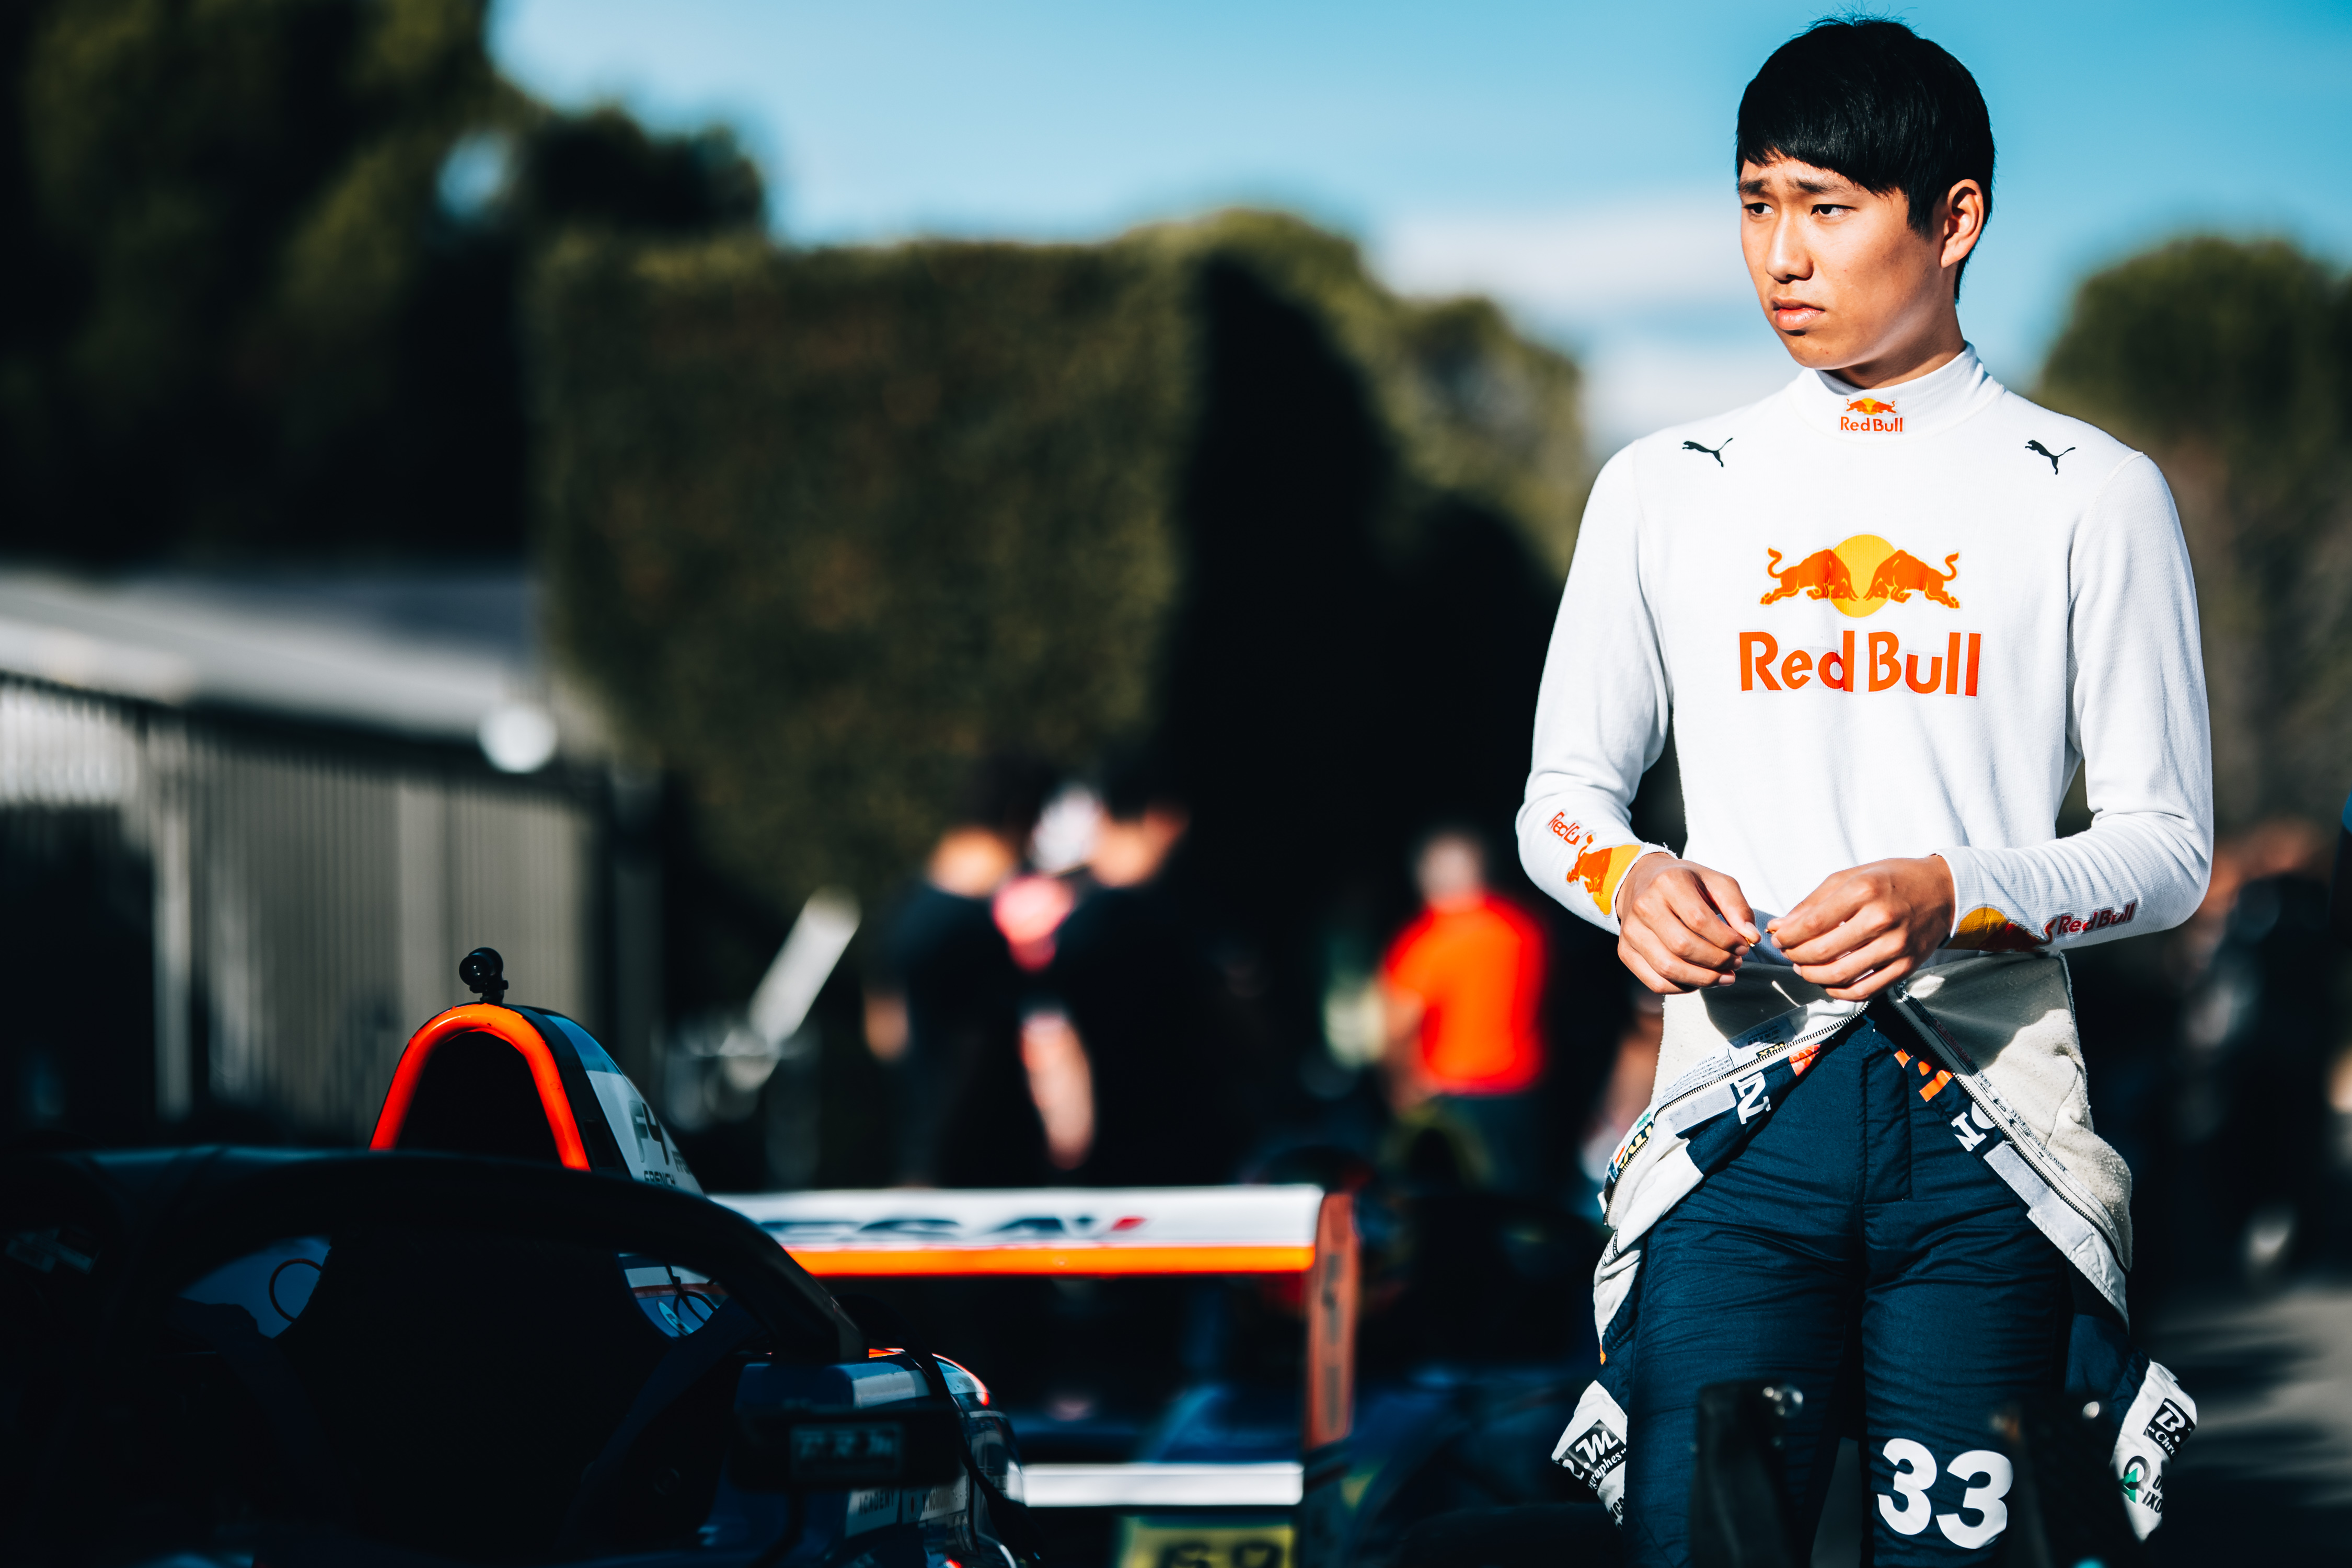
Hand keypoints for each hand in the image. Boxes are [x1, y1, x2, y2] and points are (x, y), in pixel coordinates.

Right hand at [1615, 854, 1762, 993]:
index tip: (1744, 946)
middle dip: (1717, 961)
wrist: (1642, 881)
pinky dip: (1682, 988)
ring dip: (1703, 979)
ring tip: (1724, 976)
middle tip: (1736, 963)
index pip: (1699, 920)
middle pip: (1683, 946)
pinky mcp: (1625, 952)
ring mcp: (1630, 931)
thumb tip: (1751, 937)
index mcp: (1668, 882)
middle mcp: (1644, 906)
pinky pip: (1655, 982)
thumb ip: (1737, 906)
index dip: (1726, 940)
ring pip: (1668, 968)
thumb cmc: (1687, 884)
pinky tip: (1699, 980)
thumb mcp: (1715, 882)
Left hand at [1769, 856, 1954, 1000]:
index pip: (1811, 924)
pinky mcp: (1907, 966)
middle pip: (1822, 952)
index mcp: (1864, 891)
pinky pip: (1865, 991)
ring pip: (1840, 975)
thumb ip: (1813, 903)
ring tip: (1804, 968)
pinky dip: (1839, 992)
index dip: (1786, 937)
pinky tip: (1828, 983)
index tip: (1778, 938)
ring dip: (1812, 976)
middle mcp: (1881, 919)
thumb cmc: (1892, 881)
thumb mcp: (1850, 877)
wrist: (1944, 891)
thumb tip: (1780, 927)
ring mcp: (1896, 946)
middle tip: (1788, 953)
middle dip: (1795, 956)